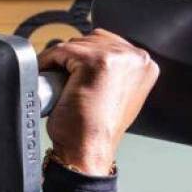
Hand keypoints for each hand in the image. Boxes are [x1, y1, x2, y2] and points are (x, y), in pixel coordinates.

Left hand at [38, 29, 159, 175]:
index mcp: (145, 64)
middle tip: (61, 77)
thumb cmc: (97, 130)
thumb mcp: (116, 95)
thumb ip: (113, 72)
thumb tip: (88, 56)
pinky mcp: (95, 61)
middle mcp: (137, 57)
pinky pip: (61, 51)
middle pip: (92, 40)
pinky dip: (48, 62)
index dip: (85, 56)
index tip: (71, 70)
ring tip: (55, 80)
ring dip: (60, 60)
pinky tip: (46, 77)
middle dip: (72, 57)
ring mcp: (117, 57)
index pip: (107, 43)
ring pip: (75, 45)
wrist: (89, 151)